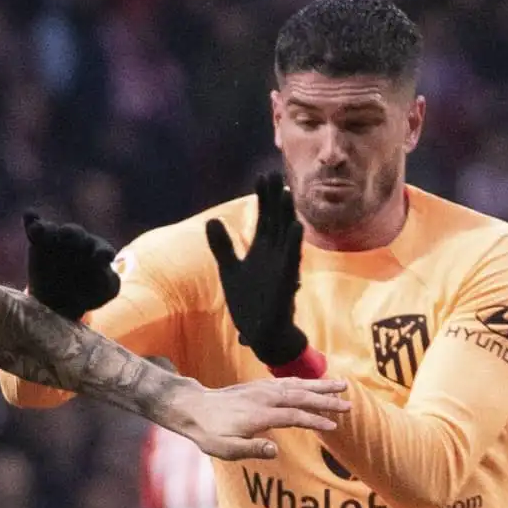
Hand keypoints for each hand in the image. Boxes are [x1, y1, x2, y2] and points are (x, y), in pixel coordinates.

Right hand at [23, 212, 119, 319]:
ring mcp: (58, 239)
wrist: (59, 302)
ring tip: (40, 229)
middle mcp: (78, 241)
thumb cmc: (87, 294)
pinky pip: (35, 228)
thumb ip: (110, 283)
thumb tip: (106, 272)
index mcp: (98, 251)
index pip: (101, 249)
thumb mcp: (104, 292)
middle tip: (66, 234)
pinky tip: (29, 215)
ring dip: (48, 229)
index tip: (101, 258)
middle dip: (72, 234)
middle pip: (75, 234)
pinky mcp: (39, 242)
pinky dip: (31, 221)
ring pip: (53, 230)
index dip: (101, 253)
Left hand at [173, 377, 349, 460]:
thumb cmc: (209, 432)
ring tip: (342, 385)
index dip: (315, 421)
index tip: (334, 427)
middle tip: (349, 404)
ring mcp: (261, 389)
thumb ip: (251, 449)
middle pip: (301, 396)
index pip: (294, 416)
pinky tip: (315, 383)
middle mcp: (263, 398)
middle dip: (326, 400)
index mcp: (259, 415)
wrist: (192, 408)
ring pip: (297, 385)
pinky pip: (287, 381)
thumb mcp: (225, 449)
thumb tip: (275, 451)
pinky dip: (304, 381)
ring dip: (320, 386)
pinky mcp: (258, 386)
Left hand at [205, 173, 308, 366]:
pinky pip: (292, 260)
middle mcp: (275, 254)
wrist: (263, 334)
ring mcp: (282, 267)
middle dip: (274, 198)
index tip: (262, 176)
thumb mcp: (230, 270)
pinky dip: (294, 245)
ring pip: (286, 236)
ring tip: (286, 192)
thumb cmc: (250, 303)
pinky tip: (296, 227)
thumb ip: (222, 246)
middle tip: (275, 173)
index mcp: (262, 250)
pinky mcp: (286, 283)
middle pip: (276, 220)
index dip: (263, 198)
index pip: (264, 218)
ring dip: (286, 214)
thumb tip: (211, 220)